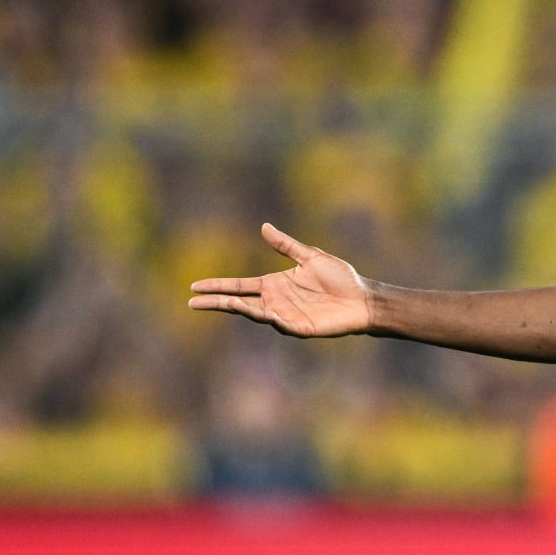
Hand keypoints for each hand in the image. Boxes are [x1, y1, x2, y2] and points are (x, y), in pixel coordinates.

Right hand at [188, 223, 372, 336]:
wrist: (363, 298)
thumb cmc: (341, 278)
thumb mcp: (310, 256)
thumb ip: (286, 245)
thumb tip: (264, 227)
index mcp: (274, 284)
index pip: (239, 285)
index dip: (218, 286)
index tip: (195, 286)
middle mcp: (276, 301)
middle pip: (239, 302)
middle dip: (216, 302)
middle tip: (192, 302)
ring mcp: (286, 316)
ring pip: (255, 313)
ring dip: (239, 308)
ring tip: (223, 302)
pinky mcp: (300, 328)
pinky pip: (279, 324)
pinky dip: (268, 318)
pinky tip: (260, 311)